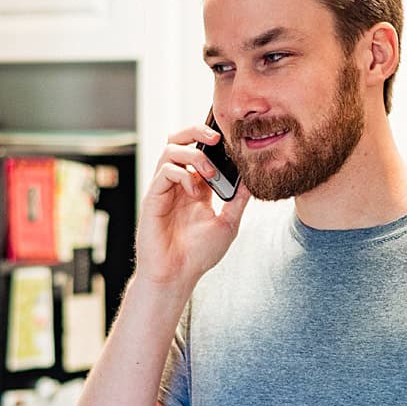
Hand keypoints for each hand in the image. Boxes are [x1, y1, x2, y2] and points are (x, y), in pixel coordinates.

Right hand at [136, 122, 250, 290]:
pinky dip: (183, 175)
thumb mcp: (228, 224)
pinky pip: (164, 171)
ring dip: (195, 155)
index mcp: (197, 187)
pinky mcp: (153, 196)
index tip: (232, 140)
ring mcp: (165, 188)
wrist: (177, 275)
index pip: (201, 152)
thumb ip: (238, 201)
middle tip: (218, 138)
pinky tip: (195, 193)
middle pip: (180, 141)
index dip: (212, 142)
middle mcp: (179, 183)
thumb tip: (253, 180)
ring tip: (211, 173)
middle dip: (197, 131)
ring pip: (171, 150)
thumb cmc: (199, 254)